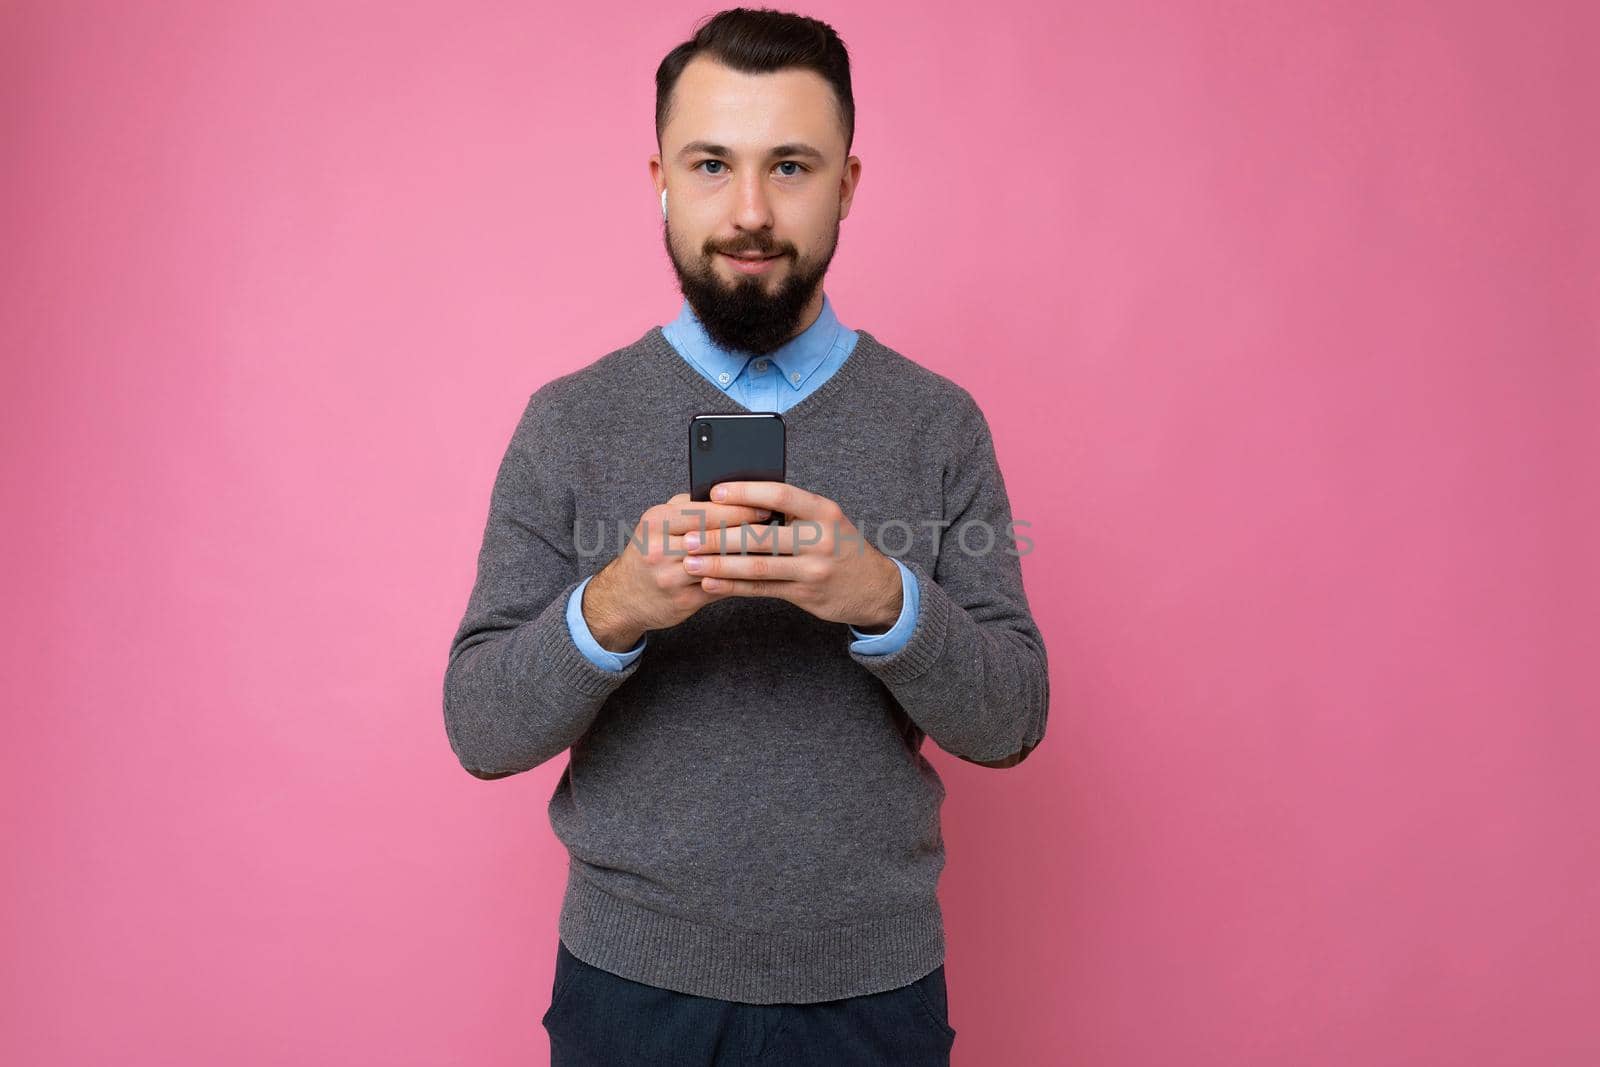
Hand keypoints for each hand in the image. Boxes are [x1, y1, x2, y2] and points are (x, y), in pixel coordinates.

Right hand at [583, 492, 772, 649]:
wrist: (623, 597)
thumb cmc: (648, 552)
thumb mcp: (658, 524)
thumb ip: (688, 509)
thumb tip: (732, 494)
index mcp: (656, 521)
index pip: (704, 509)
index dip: (738, 507)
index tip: (764, 503)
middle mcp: (660, 548)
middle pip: (714, 534)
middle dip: (749, 528)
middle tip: (777, 525)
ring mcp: (670, 577)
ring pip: (720, 562)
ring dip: (749, 555)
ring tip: (775, 547)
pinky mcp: (682, 600)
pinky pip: (720, 586)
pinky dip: (741, 578)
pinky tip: (760, 572)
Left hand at [681, 481, 902, 629]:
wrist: (873, 586)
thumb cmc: (839, 544)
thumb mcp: (825, 519)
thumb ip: (790, 510)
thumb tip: (738, 498)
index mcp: (823, 512)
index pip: (781, 495)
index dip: (746, 492)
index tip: (714, 492)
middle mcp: (820, 539)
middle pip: (762, 536)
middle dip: (721, 536)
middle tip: (690, 536)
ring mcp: (813, 570)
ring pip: (758, 566)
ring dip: (720, 565)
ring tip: (691, 563)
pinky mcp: (805, 595)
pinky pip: (762, 589)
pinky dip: (732, 586)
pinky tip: (709, 583)